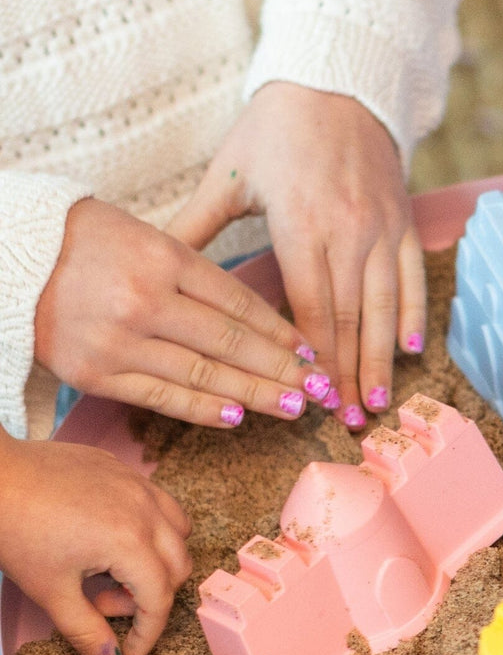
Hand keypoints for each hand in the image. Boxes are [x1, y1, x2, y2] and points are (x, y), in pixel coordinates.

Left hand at [0, 431, 191, 654]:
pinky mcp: (125, 471)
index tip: (129, 652)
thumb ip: (86, 633)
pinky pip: (159, 504)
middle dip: (148, 597)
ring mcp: (139, 486)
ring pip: (179, 533)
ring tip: (113, 568)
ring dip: (158, 560)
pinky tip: (109, 537)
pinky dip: (150, 529)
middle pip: (178, 568)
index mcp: (130, 543)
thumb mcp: (50, 591)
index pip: (159, 600)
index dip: (146, 634)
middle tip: (102, 603)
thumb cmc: (14, 530)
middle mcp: (146, 512)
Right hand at [35, 199, 327, 428]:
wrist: (6, 259)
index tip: (311, 352)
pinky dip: (205, 410)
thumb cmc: (86, 243)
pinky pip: (163, 398)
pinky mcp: (95, 373)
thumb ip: (198, 275)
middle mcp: (144, 300)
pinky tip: (239, 416)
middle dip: (283, 370)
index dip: (281, 332)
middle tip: (319, 388)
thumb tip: (260, 323)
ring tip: (293, 406)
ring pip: (205, 376)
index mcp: (163, 257)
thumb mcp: (148, 238)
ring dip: (256, 395)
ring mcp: (119, 341)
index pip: (239, 303)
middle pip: (231, 343)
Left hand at [167, 82, 425, 428]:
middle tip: (350, 421)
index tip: (313, 398)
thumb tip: (154, 264)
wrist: (337, 82)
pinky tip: (411, 351)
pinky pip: (411, 278)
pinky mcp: (404, 221)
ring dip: (382, 358)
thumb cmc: (276, 129)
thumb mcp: (231, 173)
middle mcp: (348, 230)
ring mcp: (382, 227)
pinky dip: (412, 316)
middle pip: (350, 317)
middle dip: (349, 373)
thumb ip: (196, 225)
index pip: (310, 307)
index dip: (314, 358)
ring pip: (385, 306)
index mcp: (302, 223)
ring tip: (378, 400)